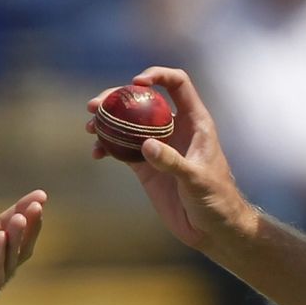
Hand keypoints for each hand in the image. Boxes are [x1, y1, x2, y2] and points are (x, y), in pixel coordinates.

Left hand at [0, 190, 45, 304]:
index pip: (2, 228)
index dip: (20, 212)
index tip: (39, 196)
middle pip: (13, 245)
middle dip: (27, 226)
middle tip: (38, 206)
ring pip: (9, 262)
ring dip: (17, 240)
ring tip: (22, 219)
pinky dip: (0, 261)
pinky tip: (2, 240)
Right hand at [87, 67, 257, 253]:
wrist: (212, 228)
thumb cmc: (216, 200)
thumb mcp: (197, 180)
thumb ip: (173, 162)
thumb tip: (146, 145)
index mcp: (195, 122)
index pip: (177, 84)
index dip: (158, 76)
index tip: (136, 83)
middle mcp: (175, 128)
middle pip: (144, 100)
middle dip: (118, 98)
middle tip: (95, 105)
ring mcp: (158, 146)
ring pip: (128, 123)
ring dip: (108, 121)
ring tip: (89, 126)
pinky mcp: (146, 166)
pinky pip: (122, 149)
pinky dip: (108, 147)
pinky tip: (96, 152)